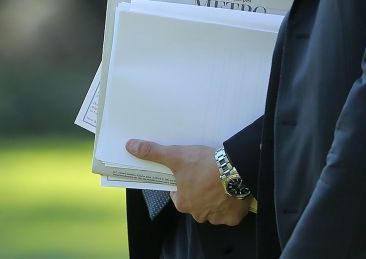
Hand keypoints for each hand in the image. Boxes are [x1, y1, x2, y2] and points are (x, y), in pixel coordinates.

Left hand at [126, 139, 250, 225]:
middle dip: (199, 191)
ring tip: (220, 180)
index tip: (191, 173)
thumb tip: (130, 146)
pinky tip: (232, 190)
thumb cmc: (204, 165)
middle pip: (195, 202)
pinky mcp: (233, 218)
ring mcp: (217, 218)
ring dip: (216, 198)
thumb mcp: (176, 155)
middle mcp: (198, 215)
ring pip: (213, 208)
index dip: (183, 183)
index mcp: (182, 203)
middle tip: (207, 174)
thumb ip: (153, 152)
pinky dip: (231, 204)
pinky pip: (230, 213)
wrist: (235, 169)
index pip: (178, 194)